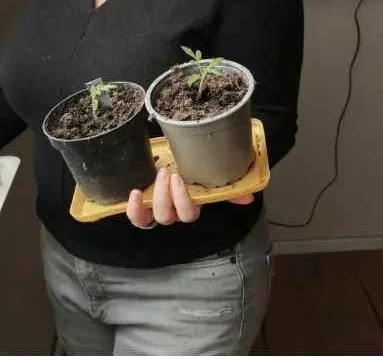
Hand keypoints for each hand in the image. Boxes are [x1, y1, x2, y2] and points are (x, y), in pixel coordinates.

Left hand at [126, 167, 254, 227]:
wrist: (165, 165)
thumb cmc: (187, 173)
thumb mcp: (206, 179)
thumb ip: (226, 189)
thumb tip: (248, 197)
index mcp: (188, 208)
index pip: (188, 214)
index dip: (182, 200)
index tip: (178, 178)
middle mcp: (171, 213)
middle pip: (169, 216)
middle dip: (168, 196)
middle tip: (168, 173)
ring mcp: (154, 211)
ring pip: (155, 216)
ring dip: (156, 197)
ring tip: (159, 176)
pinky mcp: (139, 208)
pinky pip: (136, 218)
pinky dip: (133, 209)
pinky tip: (135, 192)